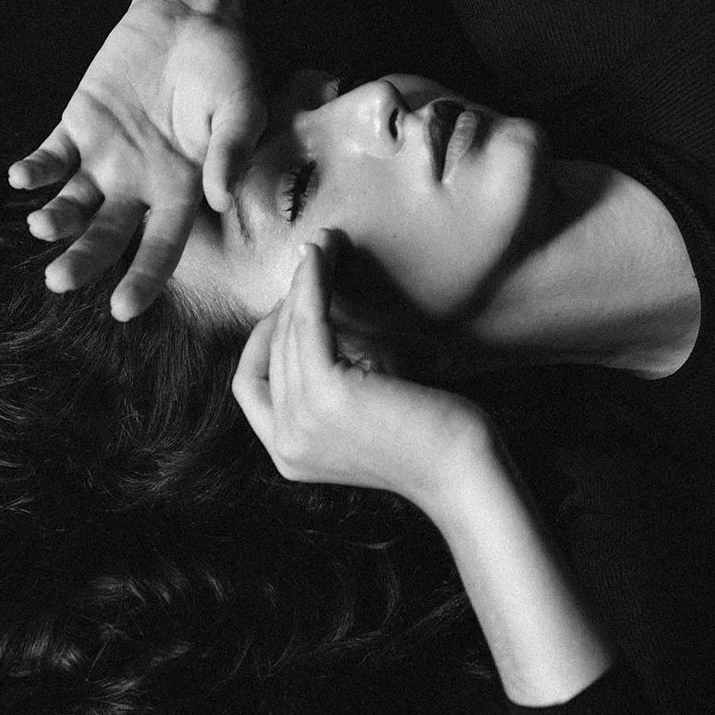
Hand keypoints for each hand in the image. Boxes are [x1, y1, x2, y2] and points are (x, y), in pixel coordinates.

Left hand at [9, 0, 264, 319]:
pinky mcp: (80, 124)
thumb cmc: (229, 68)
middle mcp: (143, 183)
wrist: (191, 18)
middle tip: (59, 281)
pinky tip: (20, 180)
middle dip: (84, 259)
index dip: (144, 276)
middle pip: (108, 234)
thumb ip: (232, 150)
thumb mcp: (243, 107)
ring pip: (74, 202)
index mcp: (185, 189)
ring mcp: (108, 155)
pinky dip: (34, 170)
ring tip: (41, 228)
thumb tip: (222, 199)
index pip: (163, 244)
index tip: (124, 308)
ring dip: (55, 219)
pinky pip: (51, 154)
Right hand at [232, 230, 491, 507]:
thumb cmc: (426, 436)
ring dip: (302, 280)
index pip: (251, 386)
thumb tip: (314, 318)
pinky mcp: (326, 394)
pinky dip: (312, 283)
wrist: (462, 468)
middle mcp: (285, 443)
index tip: (291, 310)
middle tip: (315, 263)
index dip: (263, 341)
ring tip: (323, 246)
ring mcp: (301, 421)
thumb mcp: (361, 413)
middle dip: (287, 302)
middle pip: (269, 354)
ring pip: (287, 332)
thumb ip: (331, 384)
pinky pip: (308, 323)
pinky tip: (323, 255)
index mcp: (288, 454)